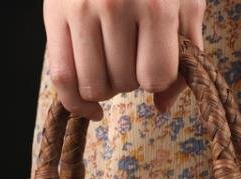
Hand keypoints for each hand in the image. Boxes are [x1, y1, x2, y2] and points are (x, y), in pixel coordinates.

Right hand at [43, 0, 205, 120]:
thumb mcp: (186, 3)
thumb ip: (186, 55)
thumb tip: (162, 107)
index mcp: (155, 4)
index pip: (155, 77)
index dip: (157, 79)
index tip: (156, 63)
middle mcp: (115, 5)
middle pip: (124, 83)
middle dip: (131, 78)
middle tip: (131, 54)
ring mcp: (80, 9)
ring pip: (93, 86)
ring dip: (106, 86)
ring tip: (111, 63)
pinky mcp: (54, 13)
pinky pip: (60, 78)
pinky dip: (75, 102)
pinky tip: (90, 106)